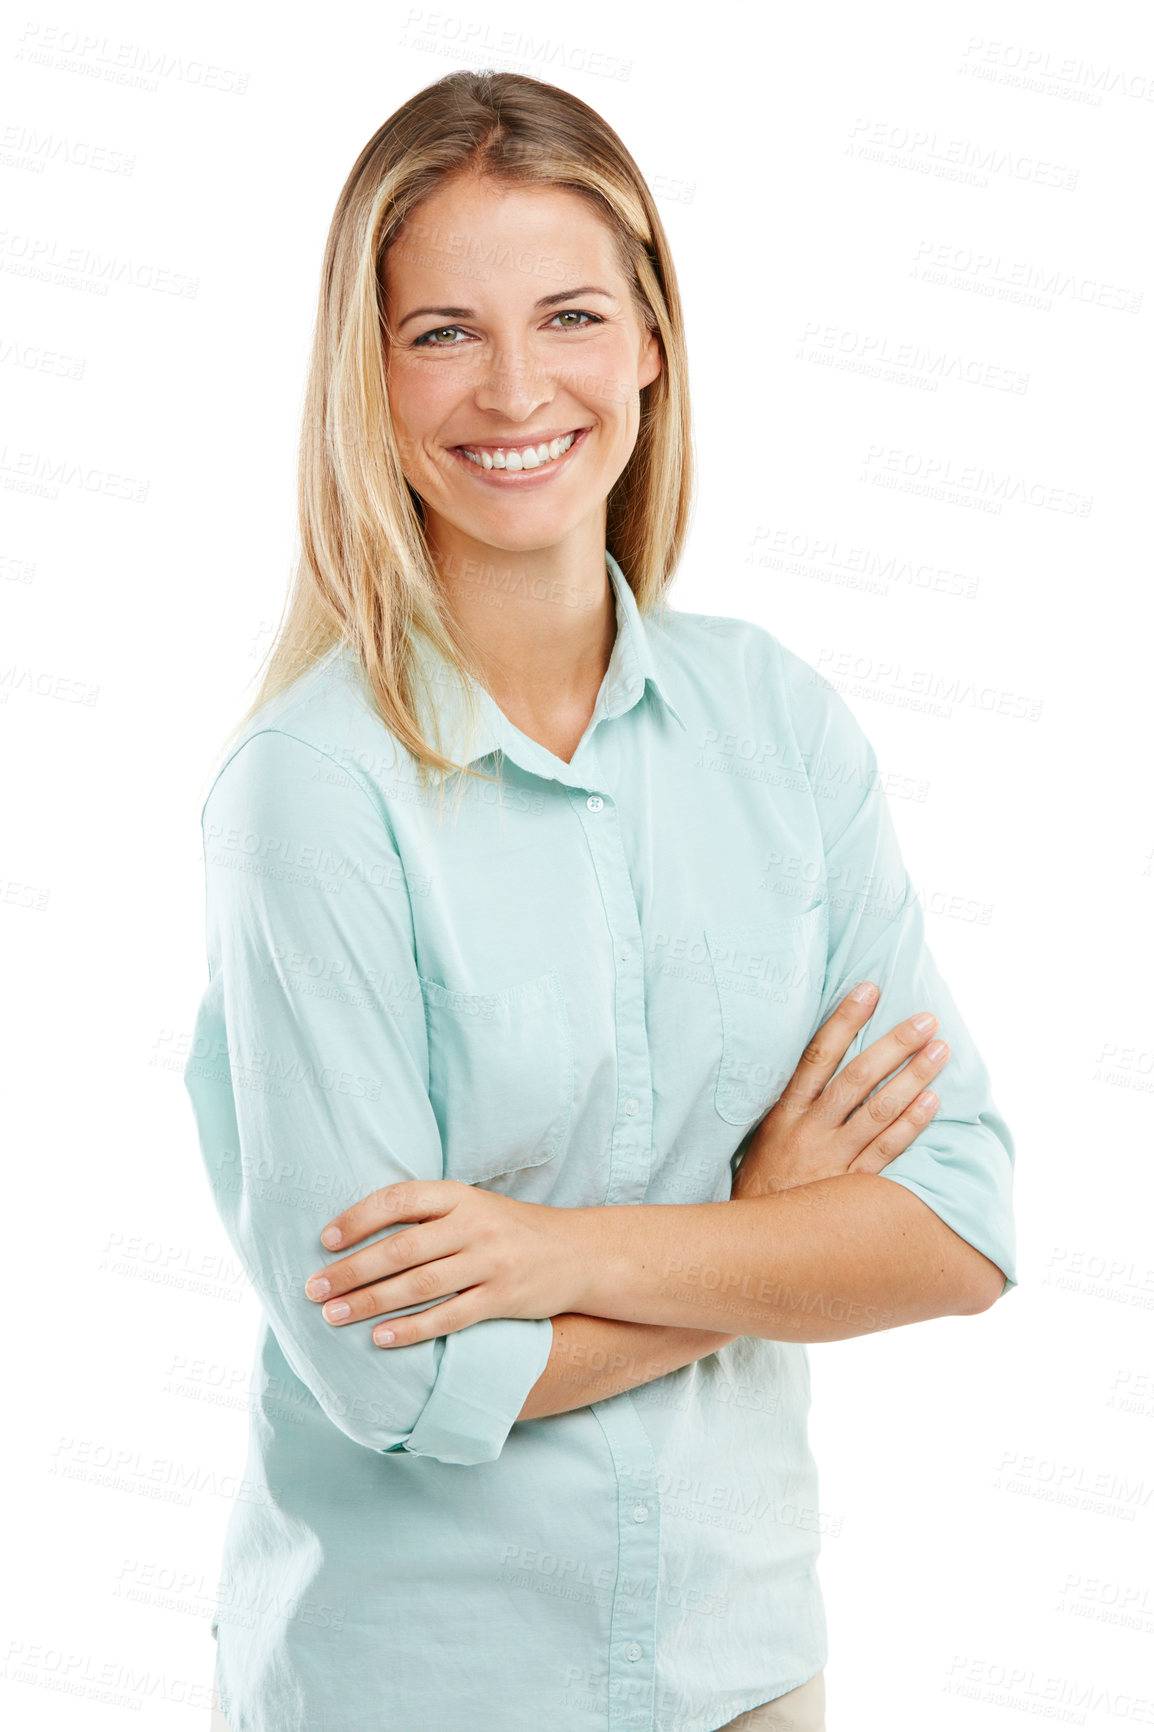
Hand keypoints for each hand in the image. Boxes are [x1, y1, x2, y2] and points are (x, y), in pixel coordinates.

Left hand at [301, 1180, 595, 1348]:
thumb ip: (427, 1214)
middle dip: (351, 1271)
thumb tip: (358, 1233)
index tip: (324, 1240)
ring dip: (370, 1303)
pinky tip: (381, 1339)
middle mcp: (473, 1225)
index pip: (399, 1199)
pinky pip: (449, 1317)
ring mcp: (490, 1262)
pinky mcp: (502, 1299)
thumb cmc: (509, 1229)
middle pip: (401, 1249)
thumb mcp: (472, 1205)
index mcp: (459, 1195)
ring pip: (419, 1285)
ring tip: (333, 1316)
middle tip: (313, 1288)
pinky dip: (412, 1329)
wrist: (578, 1253)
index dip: (358, 1218)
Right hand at [730, 981, 948, 1200]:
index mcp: (785, 1112)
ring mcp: (831, 1159)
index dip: (844, 1020)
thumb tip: (821, 1061)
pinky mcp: (850, 1189)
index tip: (869, 989)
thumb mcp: (765, 1136)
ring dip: (913, 1077)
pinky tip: (931, 1102)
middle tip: (925, 1020)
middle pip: (857, 1077)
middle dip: (894, 1044)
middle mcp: (809, 1130)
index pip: (818, 1055)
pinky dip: (910, 1125)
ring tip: (940, 1051)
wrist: (751, 1243)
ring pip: (878, 1110)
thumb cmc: (762, 1184)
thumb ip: (793, 1104)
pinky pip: (885, 1151)